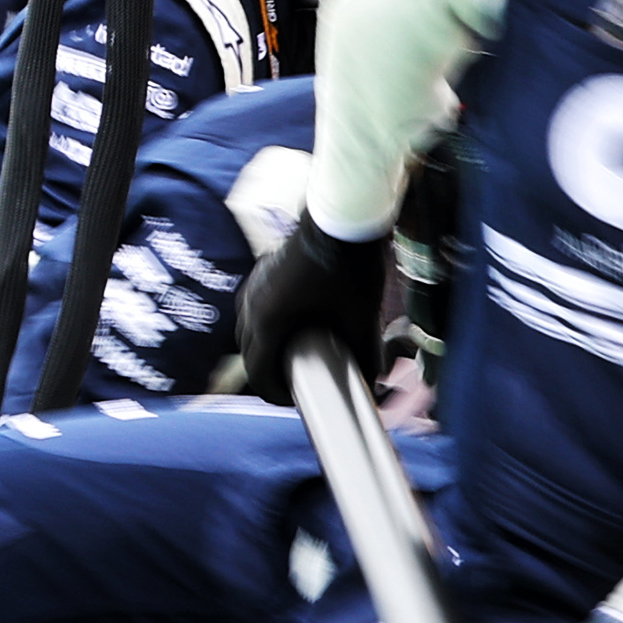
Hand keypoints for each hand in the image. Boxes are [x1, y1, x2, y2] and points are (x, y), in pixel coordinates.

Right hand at [237, 223, 390, 402]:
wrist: (341, 221)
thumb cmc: (351, 268)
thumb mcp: (362, 317)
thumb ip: (365, 352)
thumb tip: (374, 380)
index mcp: (268, 322)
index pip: (258, 371)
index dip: (275, 394)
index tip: (295, 401)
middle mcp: (250, 306)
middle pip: (249, 353)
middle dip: (271, 372)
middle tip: (300, 383)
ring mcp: (251, 287)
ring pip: (248, 330)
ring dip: (266, 347)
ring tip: (297, 356)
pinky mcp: (259, 274)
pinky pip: (254, 309)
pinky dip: (267, 325)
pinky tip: (295, 326)